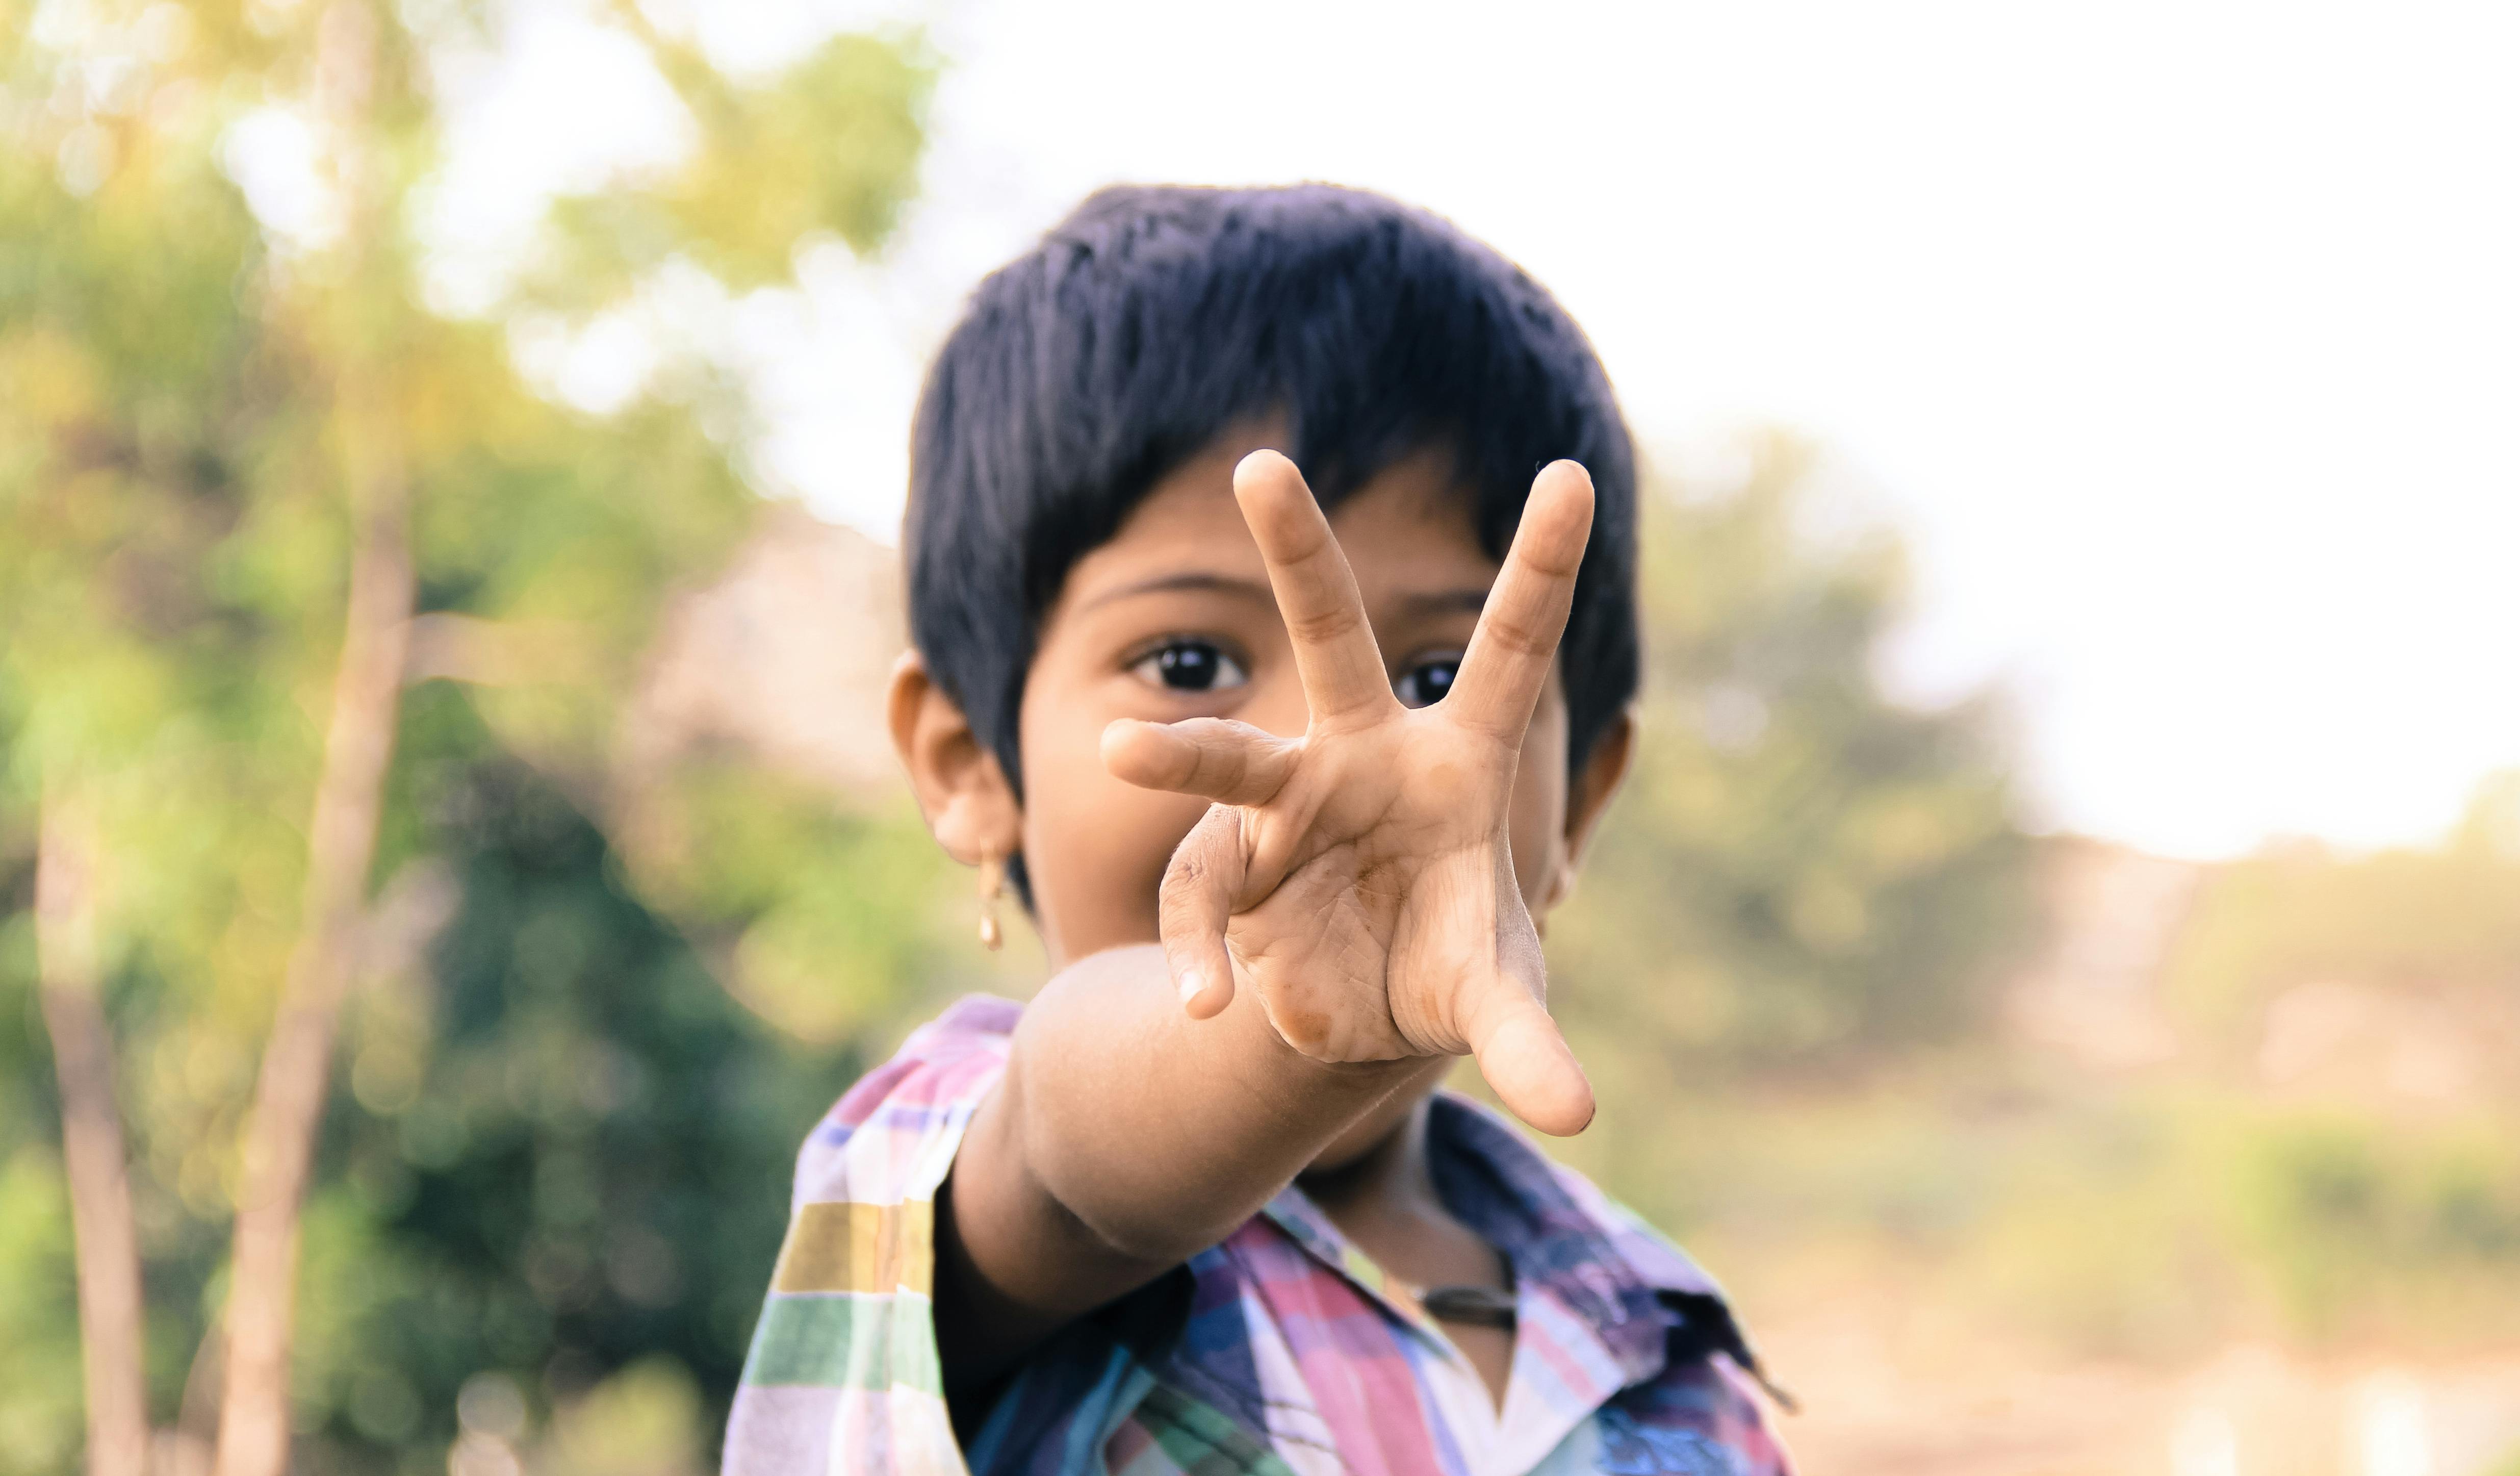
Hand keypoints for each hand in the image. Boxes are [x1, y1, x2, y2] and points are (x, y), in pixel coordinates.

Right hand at [1099, 450, 1596, 1135]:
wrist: (1360, 1012)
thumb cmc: (1446, 971)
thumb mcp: (1491, 1002)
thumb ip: (1526, 1044)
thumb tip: (1577, 1117)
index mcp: (1454, 763)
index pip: (1506, 654)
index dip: (1538, 568)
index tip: (1570, 475)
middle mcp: (1361, 757)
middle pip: (1328, 639)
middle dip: (1296, 553)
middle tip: (1260, 468)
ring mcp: (1283, 808)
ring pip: (1228, 760)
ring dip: (1179, 752)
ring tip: (1117, 751)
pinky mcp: (1230, 873)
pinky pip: (1200, 899)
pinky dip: (1197, 951)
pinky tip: (1203, 1006)